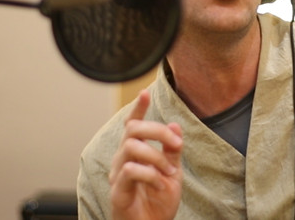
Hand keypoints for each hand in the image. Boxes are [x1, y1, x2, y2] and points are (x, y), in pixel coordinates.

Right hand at [109, 90, 182, 219]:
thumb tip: (175, 124)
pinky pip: (131, 170)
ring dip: (156, 157)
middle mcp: (123, 159)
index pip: (133, 124)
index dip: (138, 108)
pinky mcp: (118, 190)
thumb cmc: (158, 201)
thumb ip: (172, 150)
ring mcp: (118, 174)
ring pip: (132, 147)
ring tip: (169, 172)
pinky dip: (150, 175)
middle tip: (177, 144)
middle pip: (132, 129)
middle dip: (158, 131)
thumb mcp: (173, 172)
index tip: (144, 93)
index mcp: (136, 152)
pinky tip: (159, 186)